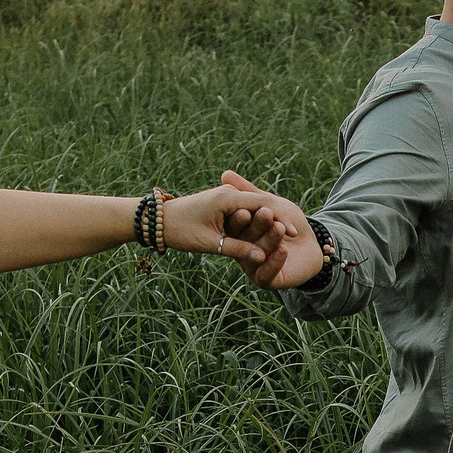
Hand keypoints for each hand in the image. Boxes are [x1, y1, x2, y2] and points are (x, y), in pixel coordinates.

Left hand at [160, 179, 295, 268]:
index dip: (278, 219)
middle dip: (277, 218)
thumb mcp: (210, 243)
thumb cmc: (181, 231)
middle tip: (294, 233)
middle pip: (260, 203)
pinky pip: (245, 209)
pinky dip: (257, 219)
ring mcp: (225, 197)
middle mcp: (228, 194)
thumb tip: (261, 258)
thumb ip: (237, 249)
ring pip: (254, 206)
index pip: (261, 205)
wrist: (158, 220)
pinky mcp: (221, 203)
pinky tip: (268, 229)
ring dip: (269, 218)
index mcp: (226, 199)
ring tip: (286, 232)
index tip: (292, 233)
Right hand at [217, 171, 323, 289]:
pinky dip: (274, 261)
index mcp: (239, 234)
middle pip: (246, 239)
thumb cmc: (290, 223)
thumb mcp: (271, 203)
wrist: (313, 245)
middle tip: (266, 214)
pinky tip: (283, 250)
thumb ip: (250, 192)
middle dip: (257, 225)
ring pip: (257, 255)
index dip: (241, 217)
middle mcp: (242, 252)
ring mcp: (253, 268)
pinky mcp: (266, 281)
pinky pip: (267, 273)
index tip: (246, 208)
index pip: (236, 225)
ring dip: (269, 239)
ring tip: (279, 228)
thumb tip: (225, 173)